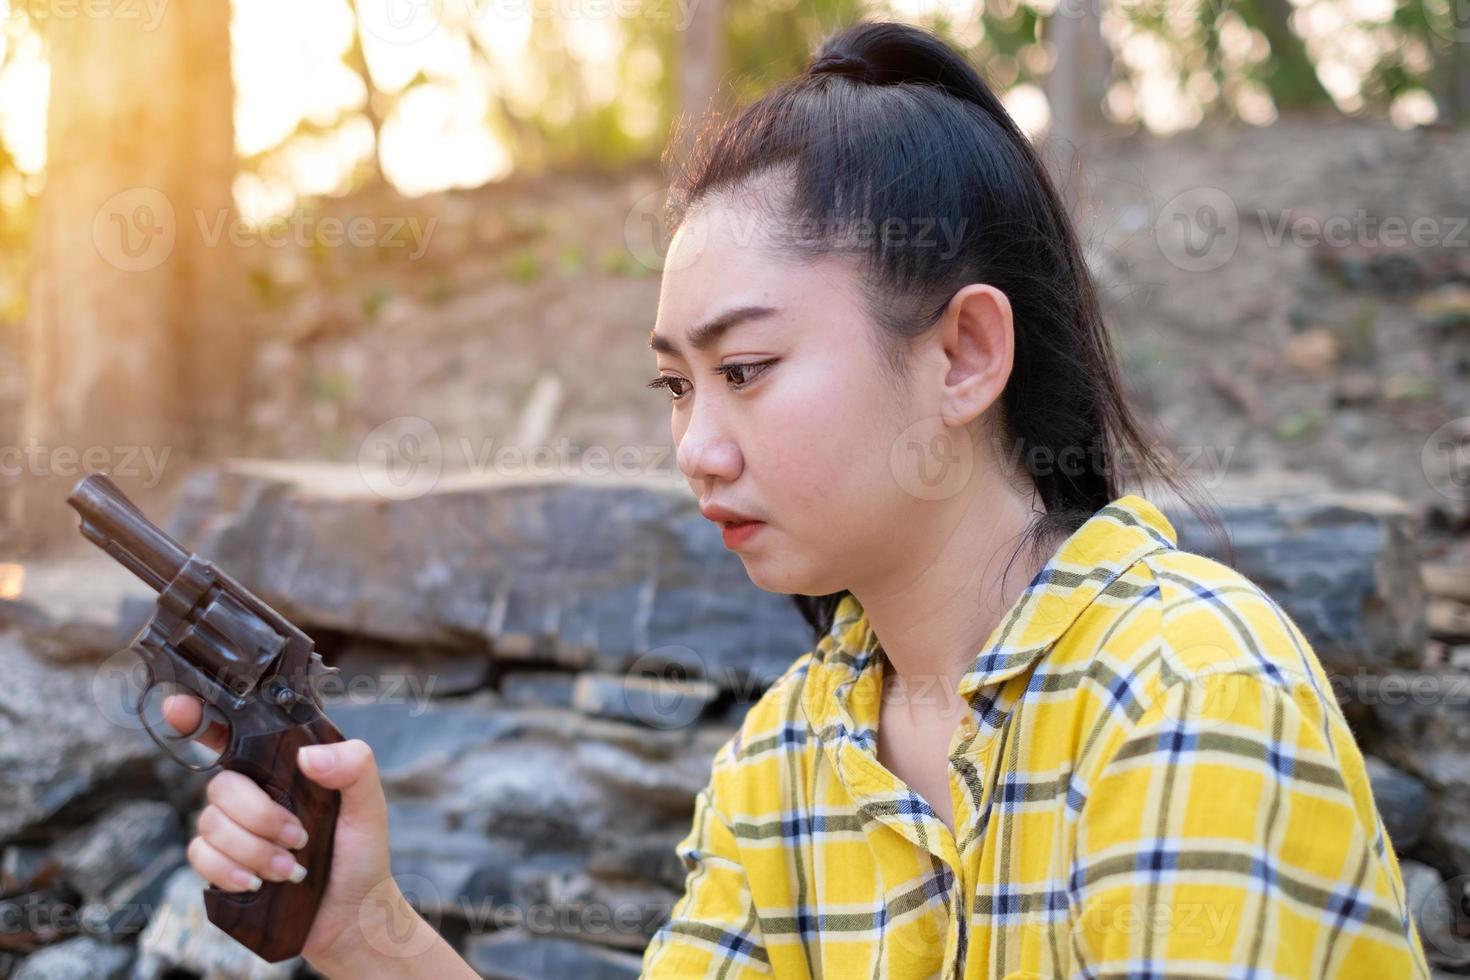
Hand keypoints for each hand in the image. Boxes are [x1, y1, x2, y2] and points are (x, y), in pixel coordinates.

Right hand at [162, 694, 418, 971]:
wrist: (351, 913)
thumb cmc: (359, 852)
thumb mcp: (369, 802)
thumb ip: (353, 765)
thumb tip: (308, 756)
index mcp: (282, 768)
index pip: (234, 732)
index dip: (199, 715)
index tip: (177, 707)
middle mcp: (252, 793)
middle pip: (221, 785)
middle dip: (259, 815)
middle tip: (299, 838)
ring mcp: (232, 829)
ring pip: (209, 823)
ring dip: (253, 850)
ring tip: (291, 868)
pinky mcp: (220, 865)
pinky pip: (199, 856)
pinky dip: (228, 870)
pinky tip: (256, 883)